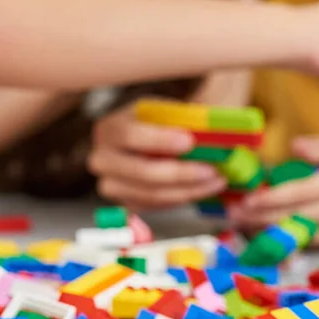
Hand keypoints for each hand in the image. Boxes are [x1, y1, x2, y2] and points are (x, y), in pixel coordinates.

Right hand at [87, 102, 227, 210]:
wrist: (150, 141)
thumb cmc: (161, 124)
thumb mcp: (169, 112)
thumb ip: (187, 120)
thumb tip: (216, 129)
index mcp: (110, 128)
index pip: (128, 135)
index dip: (158, 139)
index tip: (189, 141)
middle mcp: (102, 158)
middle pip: (138, 171)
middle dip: (179, 173)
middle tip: (211, 170)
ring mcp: (111, 184)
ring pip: (150, 194)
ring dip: (188, 190)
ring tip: (217, 180)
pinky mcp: (125, 202)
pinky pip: (156, 206)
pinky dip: (182, 198)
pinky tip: (202, 188)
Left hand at [228, 134, 318, 246]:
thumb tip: (296, 147)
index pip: (302, 192)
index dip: (271, 198)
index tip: (246, 201)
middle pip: (301, 216)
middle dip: (264, 218)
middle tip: (236, 216)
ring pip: (310, 235)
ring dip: (277, 232)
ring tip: (248, 227)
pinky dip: (298, 243)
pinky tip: (277, 237)